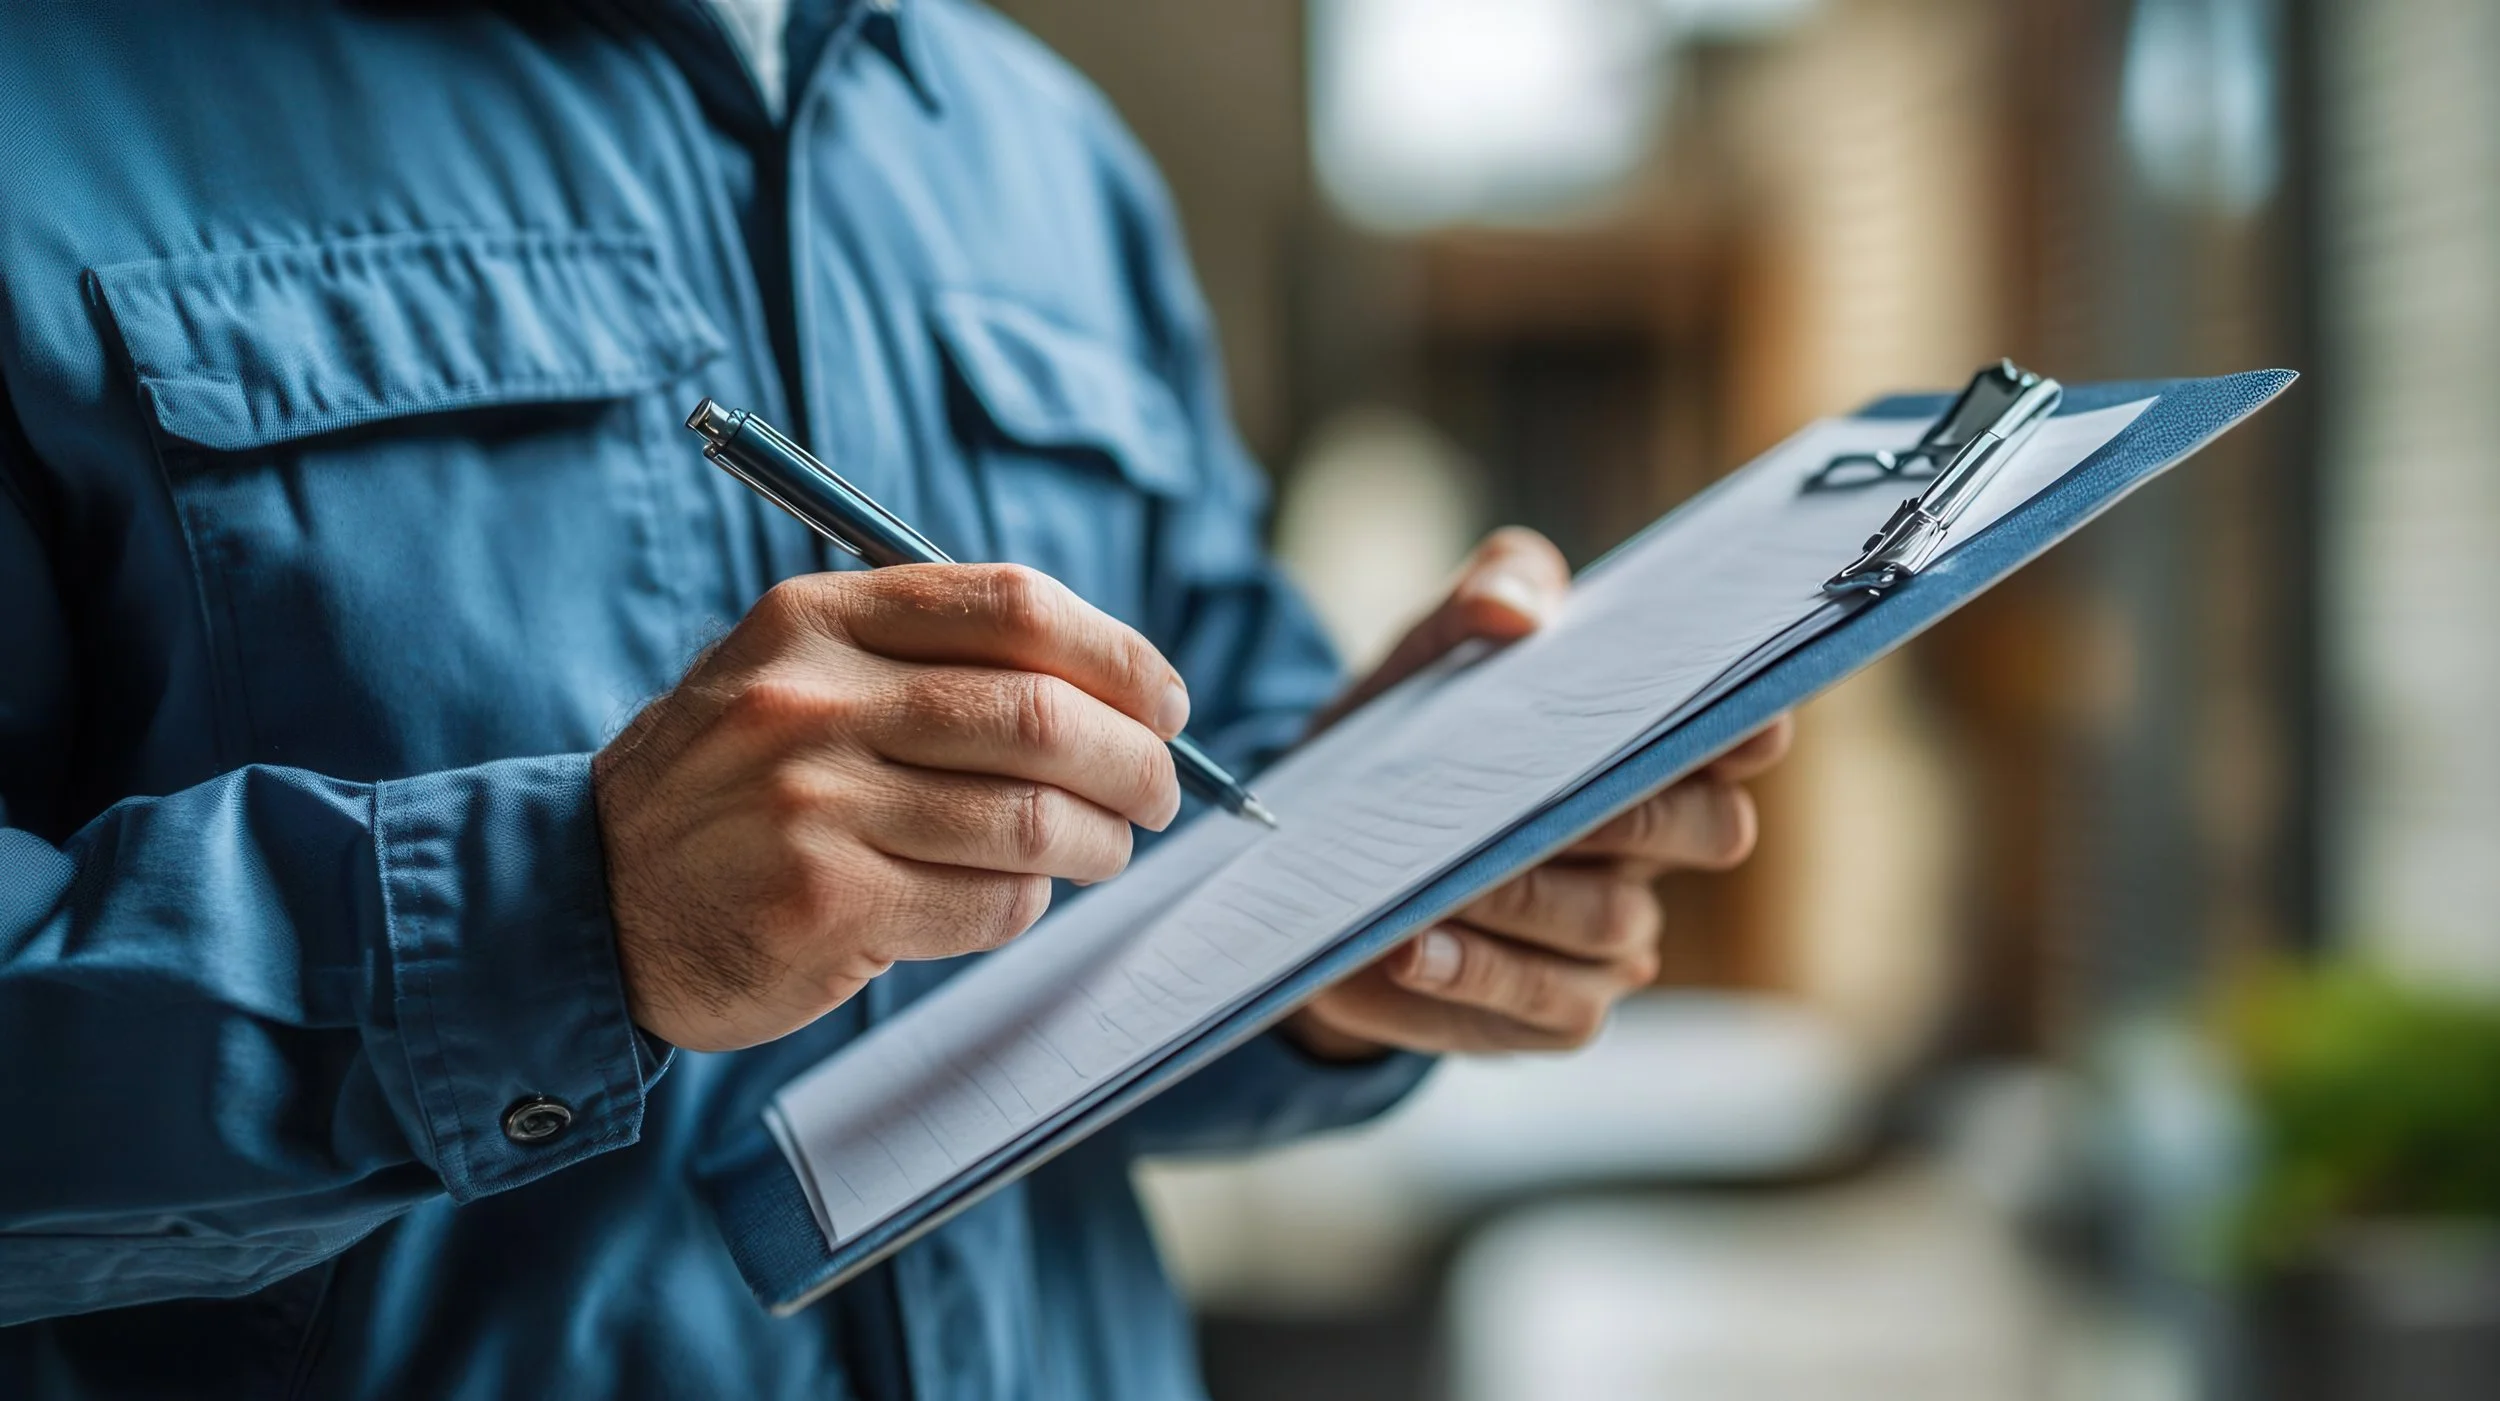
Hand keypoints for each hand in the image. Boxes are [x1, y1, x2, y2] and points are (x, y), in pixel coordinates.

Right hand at [592, 565, 1187, 1050]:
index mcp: (817, 619)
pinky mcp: (823, 903)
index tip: (1164, 703)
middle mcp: (812, 700)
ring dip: (1096, 843)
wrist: (591, 899)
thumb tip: (1112, 691)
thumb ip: (927, 661)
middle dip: (1134, 762)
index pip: (1013, 607)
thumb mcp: (796, 674)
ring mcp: (813, 804)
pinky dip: (1026, 904)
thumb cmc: (731, 786)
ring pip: (1028, 818)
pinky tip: (1010, 898)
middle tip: (1159, 794)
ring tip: (1102, 851)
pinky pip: (986, 903)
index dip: (1118, 656)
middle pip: (1039, 716)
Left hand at [1284, 529, 1793, 1058]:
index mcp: (1645, 745)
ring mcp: (1611, 934)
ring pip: (1616, 924)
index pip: (1739, 730)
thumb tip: (1517, 608)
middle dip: (1641, 815)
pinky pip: (1554, 1006)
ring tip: (1442, 883)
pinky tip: (1413, 949)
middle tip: (1561, 800)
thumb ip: (1487, 590)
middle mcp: (1650, 844)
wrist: (1319, 859)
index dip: (1751, 723)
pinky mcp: (1553, 1008)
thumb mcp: (1431, 650)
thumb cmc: (1406, 738)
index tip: (1738, 712)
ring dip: (1529, 901)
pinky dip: (1482, 977)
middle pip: (1711, 832)